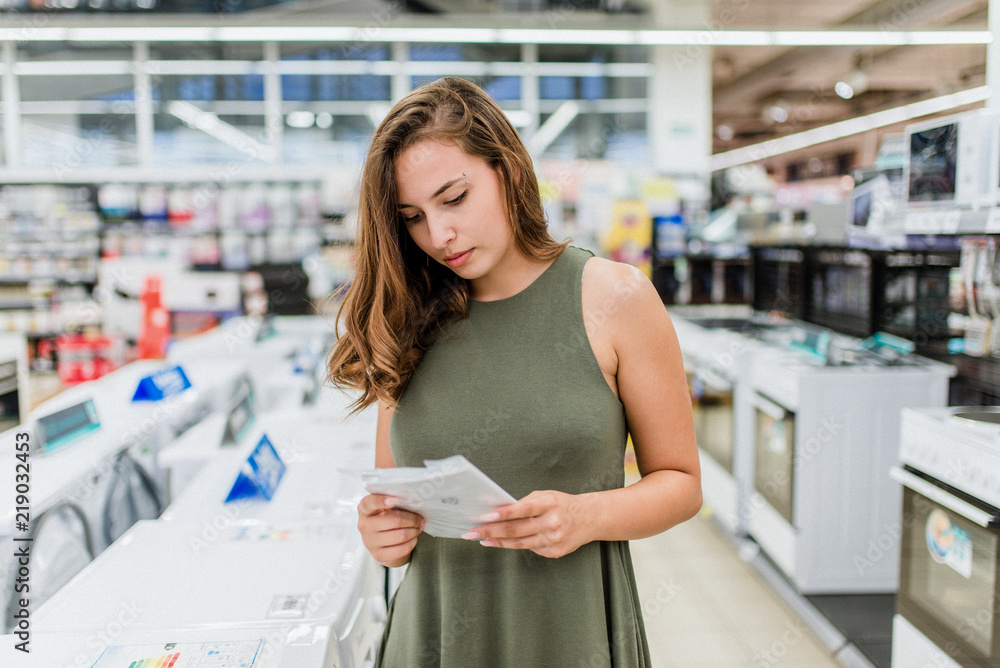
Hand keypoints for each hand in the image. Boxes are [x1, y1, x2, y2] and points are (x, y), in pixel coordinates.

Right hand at [357, 494, 424, 567]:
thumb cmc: (386, 518)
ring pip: (401, 535)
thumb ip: (394, 501)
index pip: (371, 502)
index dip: (384, 500)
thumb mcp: (385, 507)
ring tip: (418, 528)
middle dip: (412, 519)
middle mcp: (364, 525)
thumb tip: (413, 503)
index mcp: (365, 509)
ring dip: (414, 531)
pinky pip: (402, 549)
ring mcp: (370, 541)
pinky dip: (412, 543)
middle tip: (420, 519)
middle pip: (395, 520)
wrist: (380, 541)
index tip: (400, 498)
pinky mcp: (378, 555)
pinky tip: (414, 538)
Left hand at [462, 490, 592, 558]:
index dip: (503, 514)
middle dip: (491, 531)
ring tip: (482, 539)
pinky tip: (503, 542)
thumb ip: (524, 504)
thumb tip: (498, 511)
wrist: (590, 518)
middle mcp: (553, 522)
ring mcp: (554, 539)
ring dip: (498, 542)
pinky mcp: (555, 552)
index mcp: (550, 503)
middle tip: (472, 532)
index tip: (484, 516)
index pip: (522, 509)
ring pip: (520, 543)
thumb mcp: (545, 496)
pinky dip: (515, 545)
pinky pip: (530, 549)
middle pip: (517, 530)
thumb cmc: (562, 504)